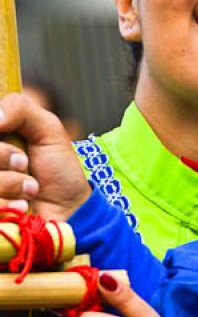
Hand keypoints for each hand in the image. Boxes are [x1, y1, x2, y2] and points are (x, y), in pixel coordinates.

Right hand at [0, 92, 90, 218]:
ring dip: (10, 183)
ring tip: (31, 188)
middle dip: (4, 156)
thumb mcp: (47, 128)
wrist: (71, 208)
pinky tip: (22, 206)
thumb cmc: (58, 167)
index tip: (4, 130)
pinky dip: (7, 205)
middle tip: (25, 163)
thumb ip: (20, 109)